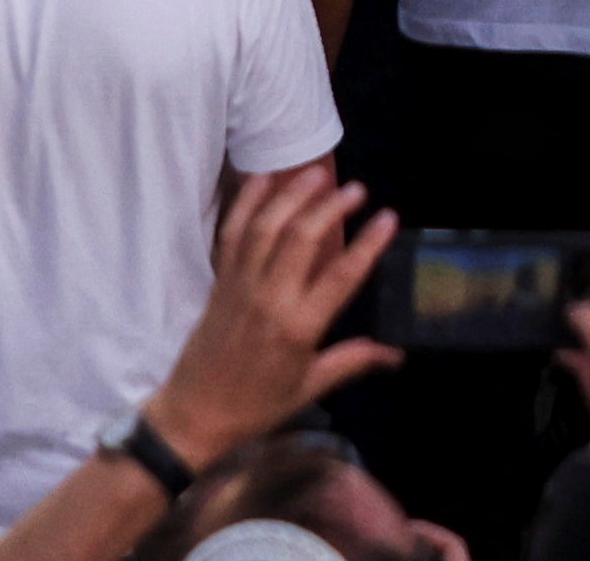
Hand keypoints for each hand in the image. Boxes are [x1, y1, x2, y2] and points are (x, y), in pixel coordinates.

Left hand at [148, 167, 405, 470]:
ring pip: (268, 228)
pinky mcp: (220, 282)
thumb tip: (395, 355)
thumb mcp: (309, 388)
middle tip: (357, 190)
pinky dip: (247, 204)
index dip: (368, 244)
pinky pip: (233, 235)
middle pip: (303, 238)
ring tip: (317, 174)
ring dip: (293, 196)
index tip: (387, 218)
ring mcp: (241, 286)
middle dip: (331, 207)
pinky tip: (263, 179)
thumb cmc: (256, 406)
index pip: (341, 277)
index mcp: (298, 328)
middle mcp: (270, 299)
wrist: (194, 415)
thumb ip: (351, 361)